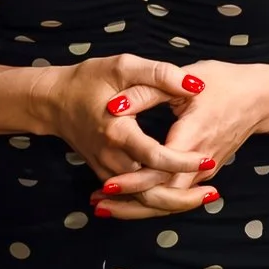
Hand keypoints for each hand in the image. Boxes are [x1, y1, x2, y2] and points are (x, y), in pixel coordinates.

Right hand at [34, 54, 217, 188]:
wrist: (53, 101)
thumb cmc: (88, 79)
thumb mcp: (123, 66)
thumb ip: (159, 74)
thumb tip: (194, 85)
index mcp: (118, 131)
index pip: (155, 157)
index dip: (182, 160)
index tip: (207, 157)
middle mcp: (111, 158)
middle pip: (150, 190)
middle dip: (183, 197)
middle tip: (214, 193)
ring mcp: (107, 170)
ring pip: (143, 198)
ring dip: (173, 202)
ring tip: (205, 197)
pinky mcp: (106, 174)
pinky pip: (133, 195)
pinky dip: (156, 199)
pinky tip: (180, 196)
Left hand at [91, 60, 268, 219]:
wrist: (260, 98)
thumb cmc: (223, 83)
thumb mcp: (187, 78)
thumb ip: (148, 90)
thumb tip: (114, 105)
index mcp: (193, 137)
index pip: (159, 171)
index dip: (132, 181)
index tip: (105, 184)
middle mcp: (200, 163)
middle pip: (162, 197)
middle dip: (129, 204)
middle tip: (97, 204)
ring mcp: (205, 173)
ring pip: (169, 202)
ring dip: (138, 208)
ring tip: (106, 208)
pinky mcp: (205, 173)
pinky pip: (177, 195)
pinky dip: (154, 201)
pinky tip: (132, 199)